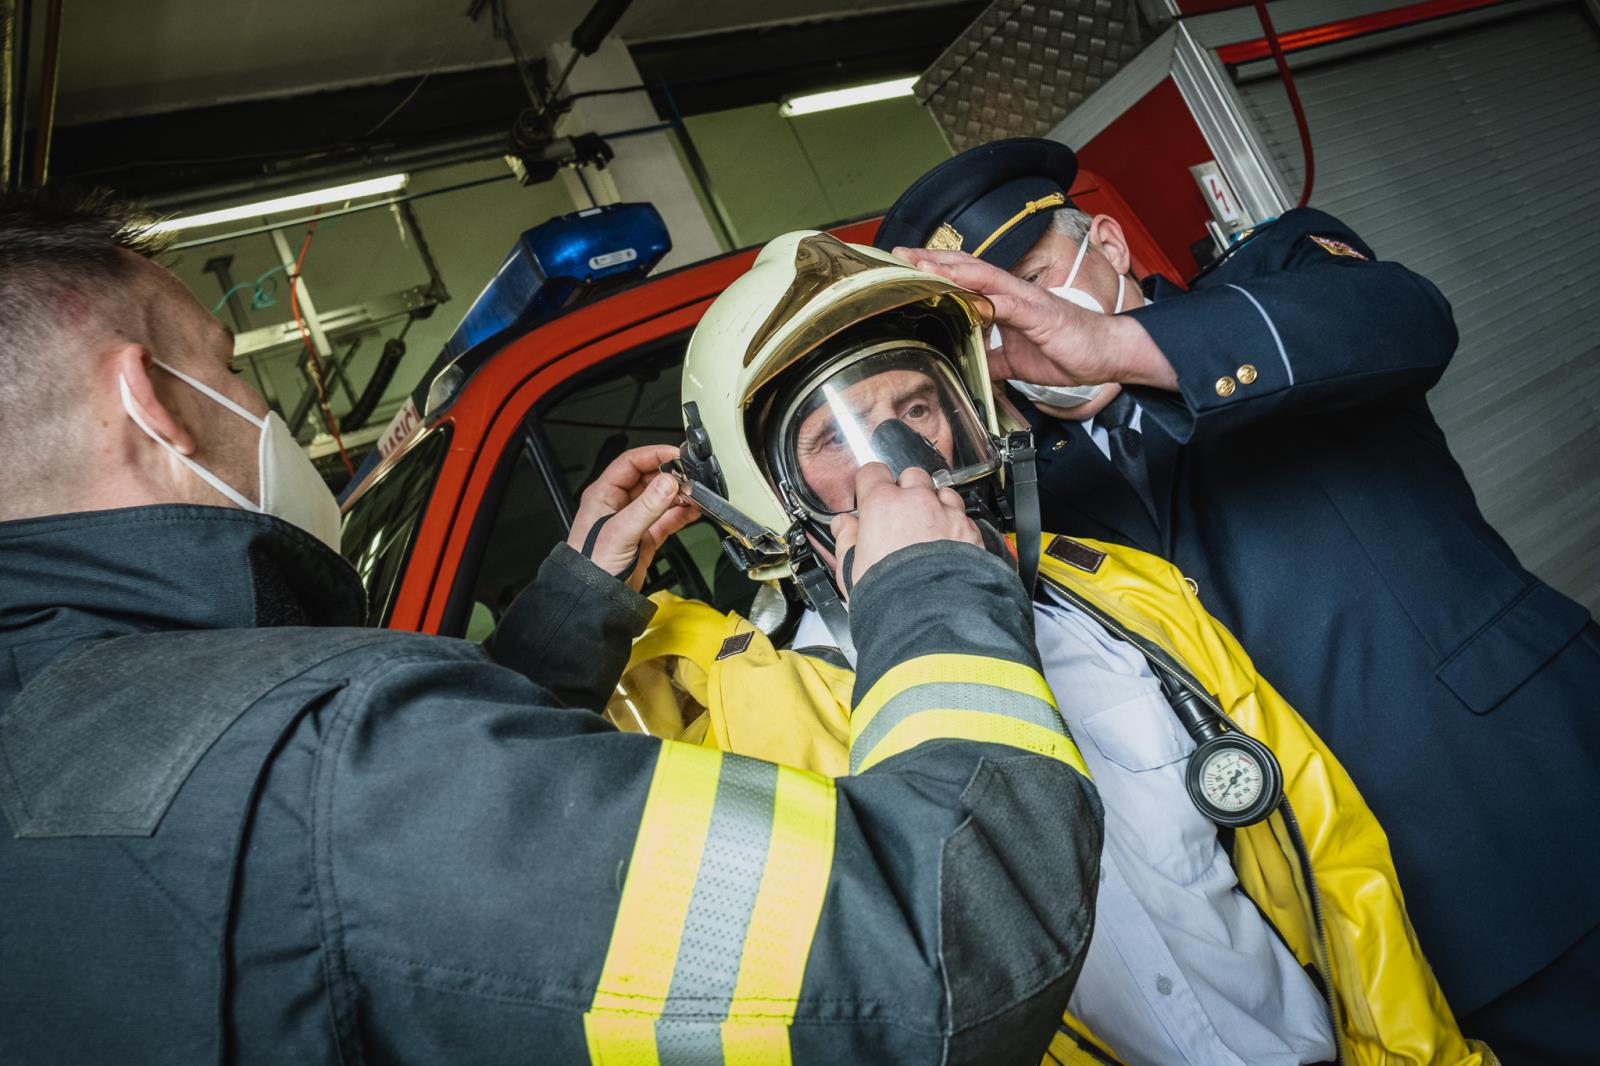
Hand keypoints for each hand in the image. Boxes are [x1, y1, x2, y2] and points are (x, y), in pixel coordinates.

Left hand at [568, 444, 697, 590]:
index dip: (654, 455)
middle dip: (671, 477)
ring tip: (695, 496)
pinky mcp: (644, 538)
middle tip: (690, 479)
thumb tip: (668, 483)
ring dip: (678, 496)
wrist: (594, 600)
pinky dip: (680, 515)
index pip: (631, 463)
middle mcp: (618, 505)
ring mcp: (633, 521)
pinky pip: (666, 519)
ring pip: (660, 499)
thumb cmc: (592, 567)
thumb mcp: (620, 532)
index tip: (677, 456)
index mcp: (604, 495)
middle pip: (649, 479)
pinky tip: (692, 511)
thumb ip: (647, 507)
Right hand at [828, 463, 982, 594]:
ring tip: (928, 529)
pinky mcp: (969, 529)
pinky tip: (948, 544)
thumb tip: (843, 525)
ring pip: (942, 491)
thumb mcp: (850, 567)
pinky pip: (963, 515)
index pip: (872, 472)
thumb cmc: (890, 591)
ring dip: (935, 503)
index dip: (870, 483)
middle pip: (911, 476)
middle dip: (907, 491)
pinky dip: (956, 524)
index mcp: (882, 504)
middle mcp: (916, 501)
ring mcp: (946, 512)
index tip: (871, 493)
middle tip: (901, 515)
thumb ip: (846, 538)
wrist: (930, 611)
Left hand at [893, 247, 1176, 391]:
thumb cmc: (1069, 352)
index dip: (934, 271)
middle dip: (929, 260)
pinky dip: (979, 291)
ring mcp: (1024, 298)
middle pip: (964, 268)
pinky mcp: (1037, 311)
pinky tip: (958, 286)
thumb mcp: (1015, 363)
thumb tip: (966, 364)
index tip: (904, 268)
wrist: (1108, 354)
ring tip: (918, 262)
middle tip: (897, 254)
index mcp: (1005, 303)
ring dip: (947, 267)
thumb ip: (990, 358)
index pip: (963, 280)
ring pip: (979, 275)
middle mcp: (1011, 293)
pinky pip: (1004, 297)